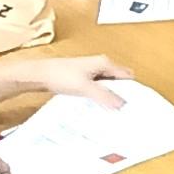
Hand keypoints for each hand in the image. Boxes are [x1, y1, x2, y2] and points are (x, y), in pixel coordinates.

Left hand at [0, 53, 132, 108]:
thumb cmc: (61, 76)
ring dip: (110, 96)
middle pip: (119, 80)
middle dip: (122, 93)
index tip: (134, 104)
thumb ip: (104, 96)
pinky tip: (98, 105)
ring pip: (109, 84)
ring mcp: (92, 71)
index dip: (132, 89)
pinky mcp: (84, 78)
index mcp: (104, 63)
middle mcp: (100, 65)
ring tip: (112, 110)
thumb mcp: (85, 88)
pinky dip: (101, 96)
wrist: (40, 74)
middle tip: (123, 110)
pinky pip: (99, 87)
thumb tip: (122, 104)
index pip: (127, 76)